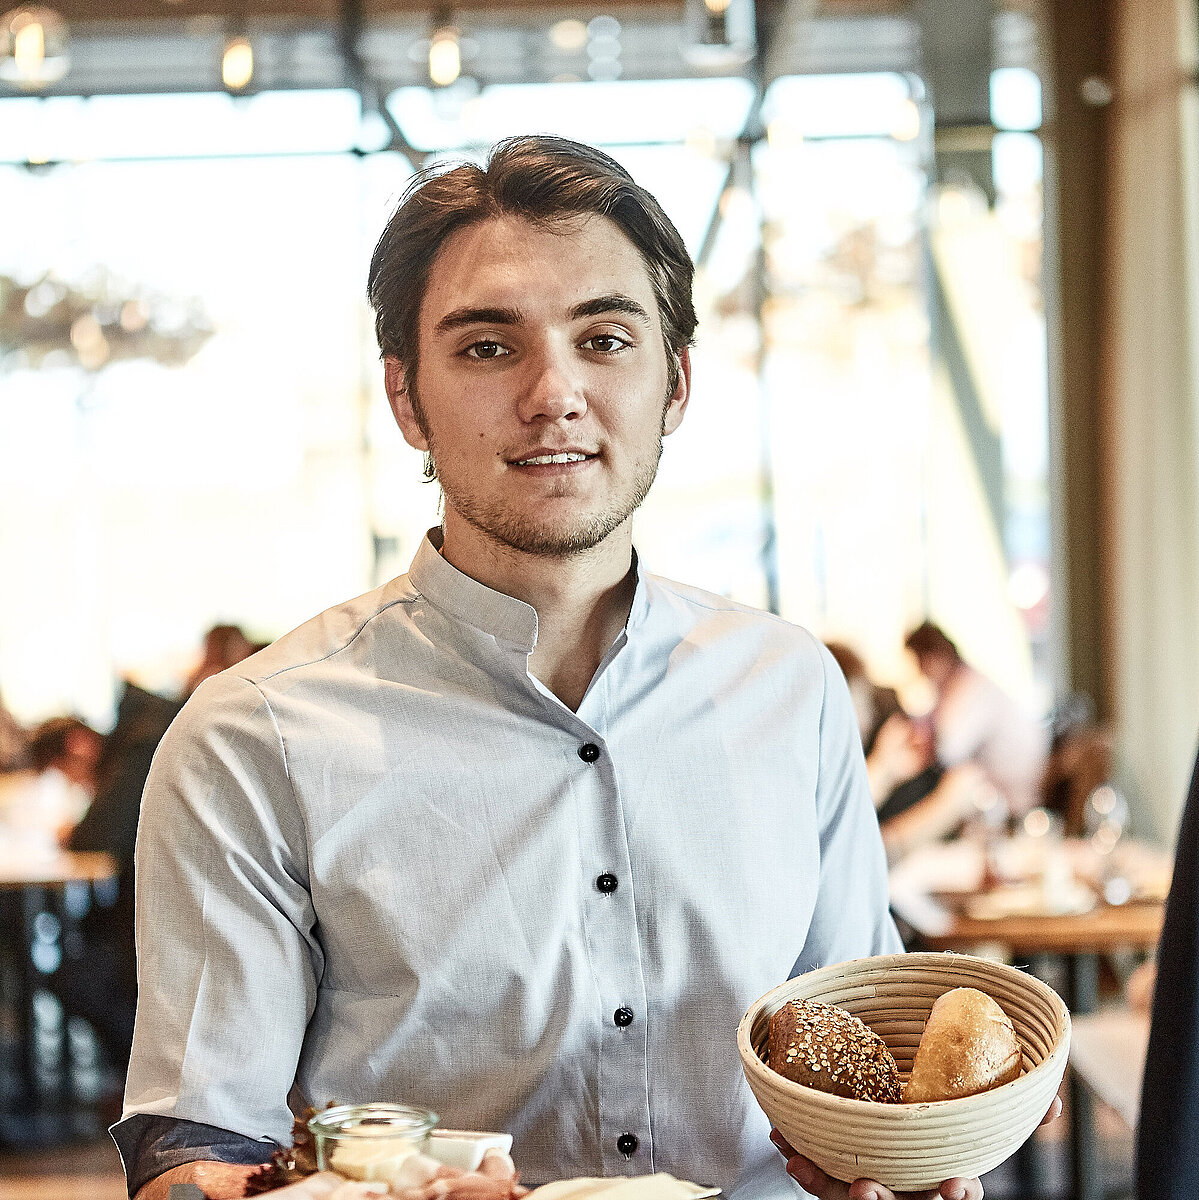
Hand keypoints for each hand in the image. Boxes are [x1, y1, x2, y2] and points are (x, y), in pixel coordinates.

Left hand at [768, 1098, 1061, 1199]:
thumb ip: (1013, 1105)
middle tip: (867, 1189)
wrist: (893, 1094)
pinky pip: (821, 1178)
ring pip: (849, 1198)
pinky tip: (786, 1147)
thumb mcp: (979, 1107)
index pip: (959, 1196)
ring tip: (801, 1166)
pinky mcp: (840, 1175)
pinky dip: (803, 1163)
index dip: (958, 1195)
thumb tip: (1053, 1101)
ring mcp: (875, 1184)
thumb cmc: (946, 1110)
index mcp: (946, 1175)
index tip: (956, 1184)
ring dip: (824, 1184)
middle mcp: (909, 1189)